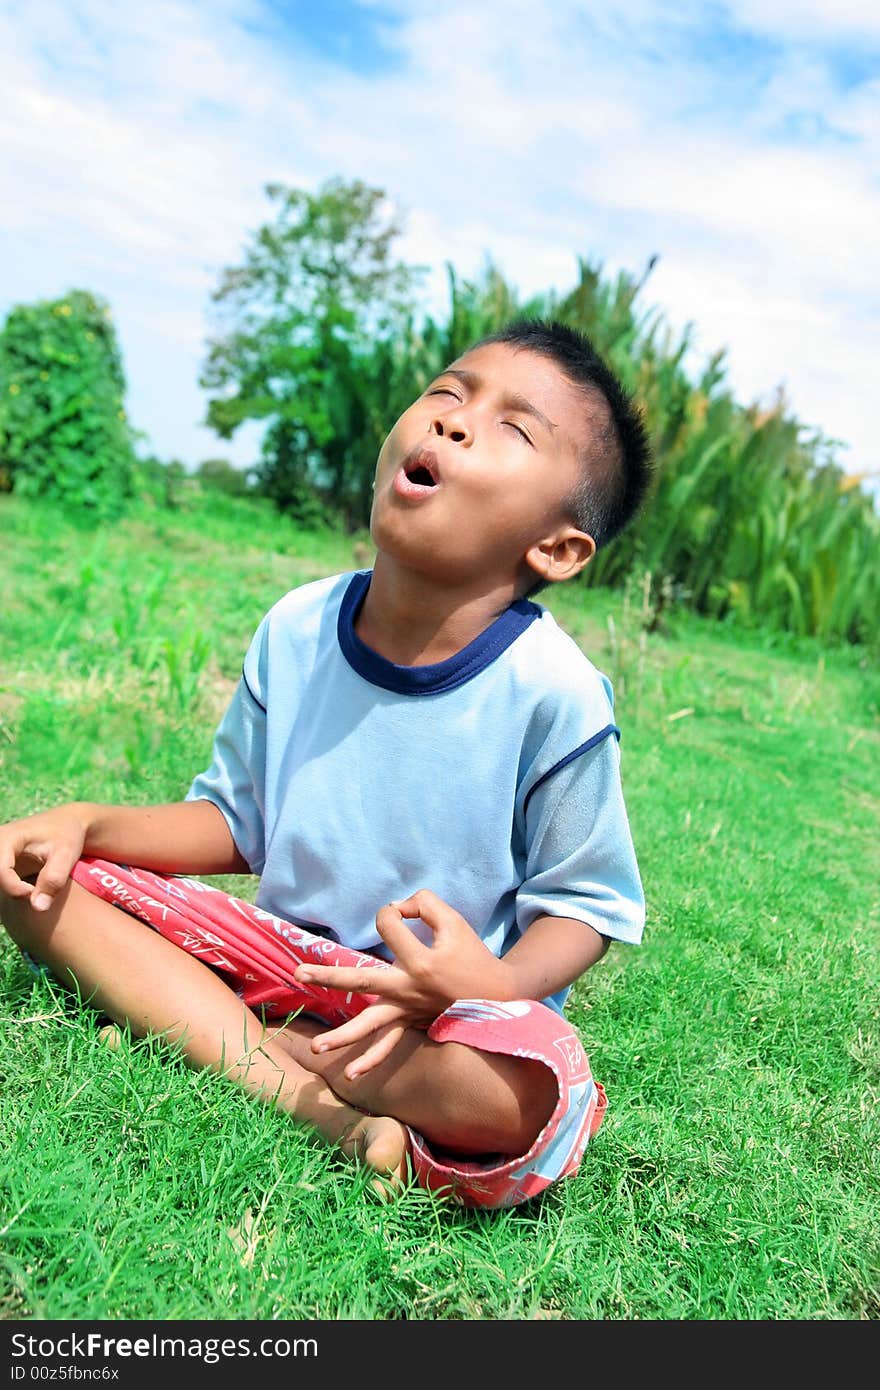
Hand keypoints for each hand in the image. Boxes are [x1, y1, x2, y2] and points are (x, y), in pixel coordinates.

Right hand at [0, 805, 88, 910]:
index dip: (17, 889)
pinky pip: (2, 884)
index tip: (37, 893)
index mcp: (6, 838)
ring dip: (12, 891)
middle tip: (37, 891)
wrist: (68, 823)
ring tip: (36, 887)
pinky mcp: (2, 864)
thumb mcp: (66, 854)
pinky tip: (30, 887)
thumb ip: (53, 879)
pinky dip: (13, 890)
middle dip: (13, 891)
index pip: (1, 872)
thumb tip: (38, 908)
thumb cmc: (67, 836)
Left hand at [294, 888, 512, 1078]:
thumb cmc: (473, 956)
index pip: (388, 926)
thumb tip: (396, 907)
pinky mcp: (410, 1022)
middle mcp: (408, 988)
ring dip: (342, 1038)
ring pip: (370, 1025)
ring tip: (316, 1049)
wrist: (497, 995)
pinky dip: (371, 1060)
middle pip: (361, 980)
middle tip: (298, 973)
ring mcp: (407, 1010)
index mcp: (420, 961)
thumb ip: (425, 904)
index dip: (393, 912)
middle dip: (328, 976)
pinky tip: (351, 1075)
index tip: (404, 913)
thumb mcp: (455, 921)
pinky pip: (389, 1046)